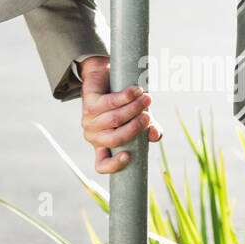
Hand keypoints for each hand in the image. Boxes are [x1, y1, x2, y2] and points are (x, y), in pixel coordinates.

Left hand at [79, 56, 162, 174]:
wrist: (105, 79)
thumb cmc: (124, 106)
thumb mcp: (140, 120)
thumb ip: (149, 130)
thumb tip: (155, 135)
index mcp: (103, 147)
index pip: (101, 165)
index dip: (113, 165)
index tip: (128, 156)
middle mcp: (94, 137)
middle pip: (114, 139)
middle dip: (135, 128)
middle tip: (148, 117)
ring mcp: (89, 120)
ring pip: (114, 119)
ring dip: (135, 108)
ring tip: (147, 99)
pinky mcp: (89, 102)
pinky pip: (110, 102)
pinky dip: (127, 96)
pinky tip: (137, 91)